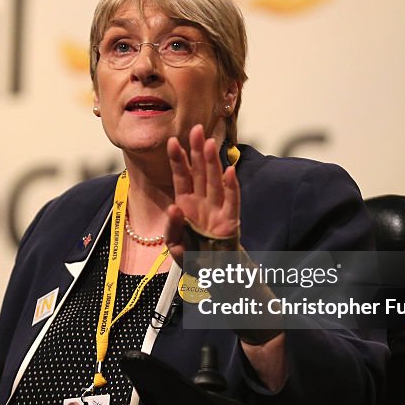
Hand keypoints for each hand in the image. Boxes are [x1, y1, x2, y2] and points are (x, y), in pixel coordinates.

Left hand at [165, 124, 239, 265]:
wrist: (212, 275)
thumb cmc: (193, 256)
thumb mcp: (174, 245)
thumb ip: (172, 228)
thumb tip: (174, 208)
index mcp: (186, 204)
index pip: (181, 177)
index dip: (177, 159)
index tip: (172, 141)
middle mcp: (202, 201)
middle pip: (199, 172)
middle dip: (197, 150)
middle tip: (196, 129)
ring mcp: (217, 209)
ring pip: (214, 181)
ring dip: (212, 162)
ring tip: (210, 143)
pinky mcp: (231, 221)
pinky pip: (232, 201)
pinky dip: (232, 187)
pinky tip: (230, 171)